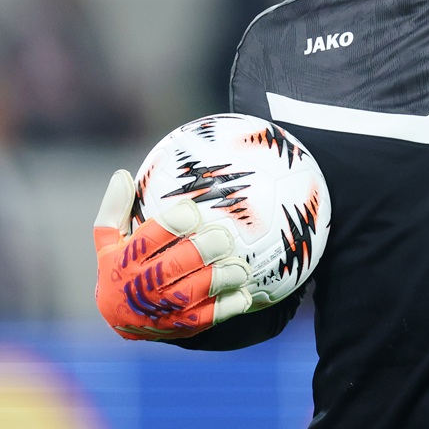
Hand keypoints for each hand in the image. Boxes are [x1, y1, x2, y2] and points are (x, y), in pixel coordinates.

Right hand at [94, 170, 252, 339]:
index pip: (149, 239)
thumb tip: (122, 175)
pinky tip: (244, 292)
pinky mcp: (181, 327)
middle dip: (203, 250)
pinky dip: (228, 305)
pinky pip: (208, 317)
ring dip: (220, 278)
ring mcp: (162, 309)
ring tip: (240, 266)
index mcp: (125, 261)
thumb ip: (115, 209)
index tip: (193, 210)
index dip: (173, 223)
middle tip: (224, 236)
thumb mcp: (110, 241)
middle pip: (174, 267)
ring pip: (193, 293)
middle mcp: (142, 287)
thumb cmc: (121, 267)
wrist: (120, 320)